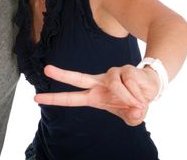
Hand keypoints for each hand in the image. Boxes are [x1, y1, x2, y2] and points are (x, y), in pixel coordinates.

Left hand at [34, 65, 159, 125]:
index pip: (71, 98)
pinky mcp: (125, 68)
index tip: (36, 98)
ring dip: (130, 98)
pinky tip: (141, 94)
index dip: (54, 99)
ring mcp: (111, 74)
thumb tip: (135, 111)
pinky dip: (138, 94)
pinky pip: (130, 84)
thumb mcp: (131, 116)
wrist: (151, 87)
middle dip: (62, 74)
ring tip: (137, 102)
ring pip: (116, 86)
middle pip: (78, 77)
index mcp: (94, 96)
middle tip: (46, 69)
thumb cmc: (134, 101)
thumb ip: (131, 117)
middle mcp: (99, 82)